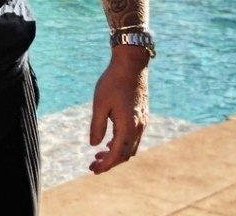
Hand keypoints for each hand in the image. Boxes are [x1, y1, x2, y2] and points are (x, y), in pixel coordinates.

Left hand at [88, 47, 149, 173]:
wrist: (131, 65)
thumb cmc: (112, 82)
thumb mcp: (99, 104)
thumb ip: (97, 126)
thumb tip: (94, 145)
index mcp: (128, 126)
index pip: (118, 154)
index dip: (106, 165)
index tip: (94, 170)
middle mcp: (139, 127)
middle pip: (126, 154)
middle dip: (110, 162)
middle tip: (92, 166)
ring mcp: (142, 122)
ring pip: (130, 147)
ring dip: (115, 154)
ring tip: (97, 156)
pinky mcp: (141, 116)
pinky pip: (133, 137)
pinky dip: (121, 144)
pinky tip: (108, 143)